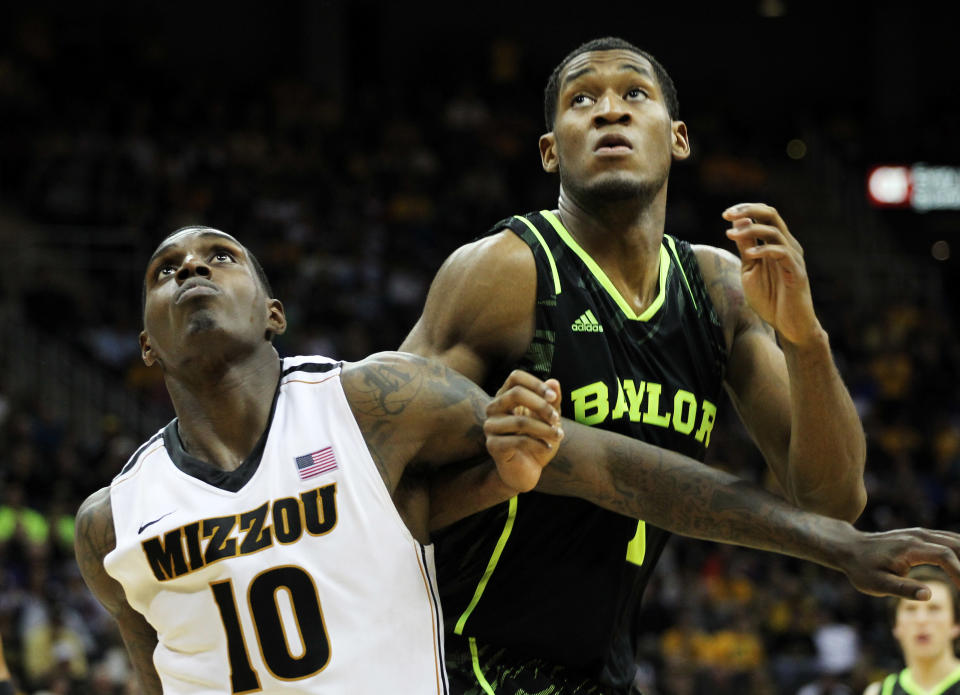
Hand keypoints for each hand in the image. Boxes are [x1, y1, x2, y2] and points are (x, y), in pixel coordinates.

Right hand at [484, 370, 563, 492]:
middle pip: (515, 393)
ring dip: (544, 428)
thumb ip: (552, 401)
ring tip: (559, 435)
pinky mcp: (493, 446)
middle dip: (542, 405)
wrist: (526, 470)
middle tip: (557, 418)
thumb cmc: (537, 440)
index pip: (515, 377)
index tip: (553, 397)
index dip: (536, 383)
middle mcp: (494, 408)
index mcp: (505, 397)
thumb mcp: (549, 419)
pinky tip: (547, 448)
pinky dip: (538, 443)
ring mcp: (490, 427)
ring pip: (520, 421)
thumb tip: (554, 381)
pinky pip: (518, 441)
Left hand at [723, 202, 820, 345]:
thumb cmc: (770, 298)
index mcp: (776, 243)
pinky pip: (782, 253)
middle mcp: (788, 245)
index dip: (745, 210)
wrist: (788, 325)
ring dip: (751, 230)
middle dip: (748, 210)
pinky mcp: (797, 272)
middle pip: (772, 215)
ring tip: (730, 235)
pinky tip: (749, 254)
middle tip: (728, 214)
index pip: (764, 215)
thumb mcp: (750, 269)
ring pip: (775, 231)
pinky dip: (764, 250)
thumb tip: (737, 223)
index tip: (725, 214)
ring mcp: (794, 257)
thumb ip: (746, 247)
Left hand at [836, 527, 959, 598]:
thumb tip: (928, 595)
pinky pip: (948, 540)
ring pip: (954, 540)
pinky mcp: (920, 536)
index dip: (959, 572)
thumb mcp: (876, 584)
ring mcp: (920, 534)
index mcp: (909, 548)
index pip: (944, 555)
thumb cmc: (861, 569)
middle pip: (955, 544)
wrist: (849, 548)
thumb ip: (902, 589)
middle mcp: (918, 536)